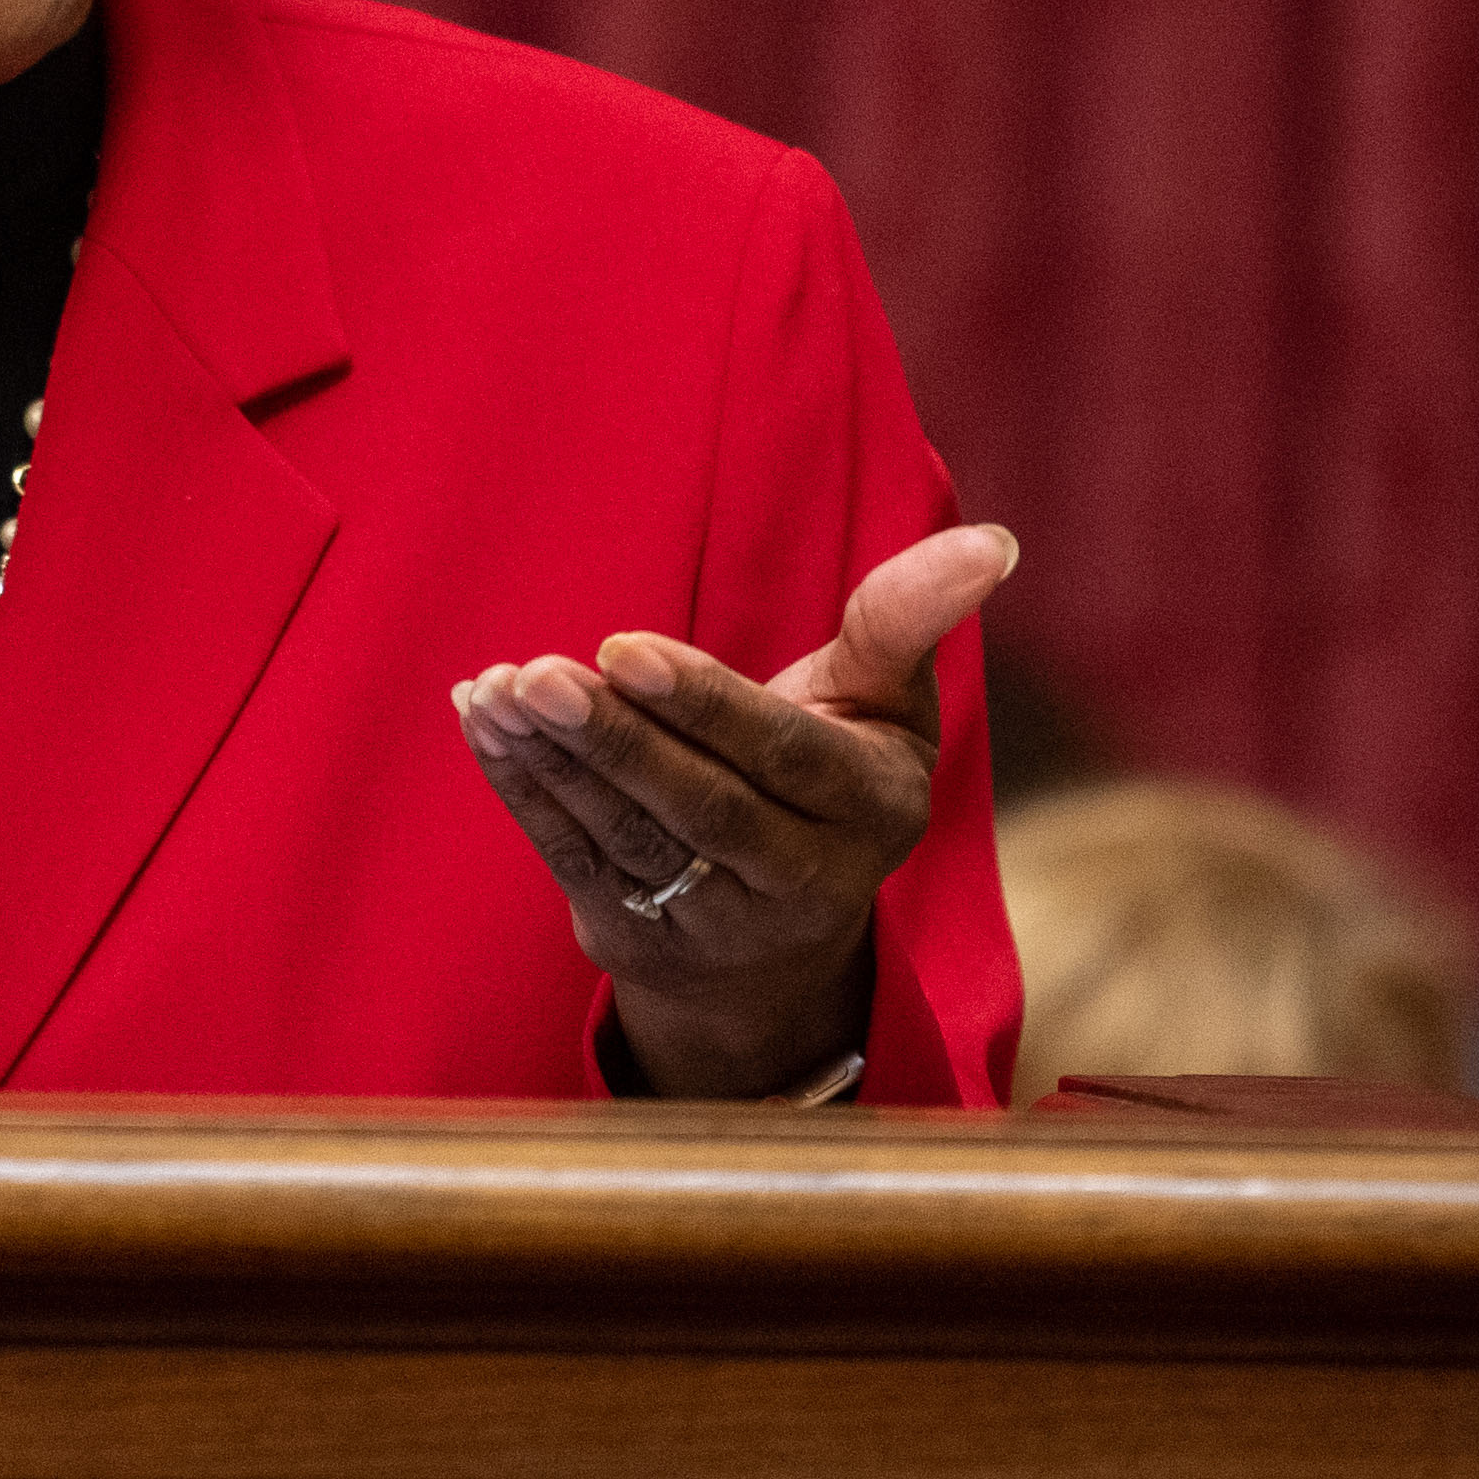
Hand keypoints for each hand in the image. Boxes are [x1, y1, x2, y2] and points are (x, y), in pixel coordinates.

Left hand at [452, 523, 1015, 1095]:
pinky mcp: (639, 936)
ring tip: (501, 691)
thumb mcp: (885, 702)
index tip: (624, 646)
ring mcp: (716, 923)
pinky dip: (523, 792)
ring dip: (555, 763)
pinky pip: (574, 859)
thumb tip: (992, 543)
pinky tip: (486, 724)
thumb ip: (907, 622)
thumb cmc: (834, 770)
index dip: (705, 707)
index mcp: (872, 808)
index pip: (784, 756)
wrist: (783, 933)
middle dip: (618, 741)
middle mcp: (804, 879)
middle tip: (540, 673)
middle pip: (702, 810)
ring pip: (629, 839)